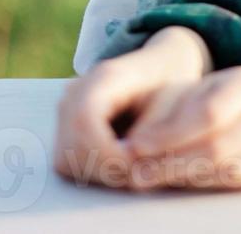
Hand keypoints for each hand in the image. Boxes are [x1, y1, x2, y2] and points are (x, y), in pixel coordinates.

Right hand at [54, 28, 209, 188]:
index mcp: (105, 77)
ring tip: (131, 167)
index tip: (133, 164)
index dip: (104, 151)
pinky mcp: (67, 126)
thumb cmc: (170, 85)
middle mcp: (77, 91)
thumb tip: (130, 162)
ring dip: (98, 172)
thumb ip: (154, 132)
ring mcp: (67, 109)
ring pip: (66, 157)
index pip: (84, 119)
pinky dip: (93, 170)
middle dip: (104, 167)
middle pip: (71, 144)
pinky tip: (120, 163)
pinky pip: (69, 160)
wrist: (160, 68)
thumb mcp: (174, 103)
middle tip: (137, 171)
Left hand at [121, 65, 240, 192]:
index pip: (208, 113)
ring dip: (187, 178)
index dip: (170, 134)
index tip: (137, 147)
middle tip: (137, 174)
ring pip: (229, 170)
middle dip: (172, 164)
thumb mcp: (200, 88)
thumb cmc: (226, 95)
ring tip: (154, 179)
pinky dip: (209, 186)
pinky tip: (185, 181)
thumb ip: (168, 111)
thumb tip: (132, 143)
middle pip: (218, 148)